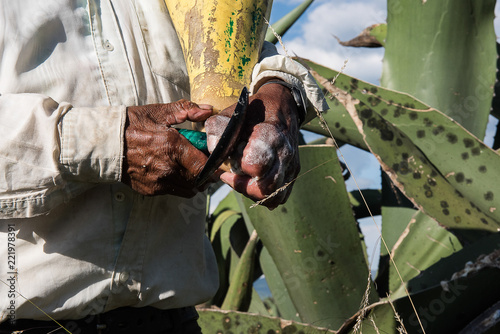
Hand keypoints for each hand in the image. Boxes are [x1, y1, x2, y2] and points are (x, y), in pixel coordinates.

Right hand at [122, 100, 212, 196]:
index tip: (215, 157)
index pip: (205, 165)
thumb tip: (208, 111)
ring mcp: (159, 182)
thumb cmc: (131, 125)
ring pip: (190, 188)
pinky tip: (174, 171)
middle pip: (201, 179)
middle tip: (204, 161)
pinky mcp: (152, 190)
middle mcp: (168, 168)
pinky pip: (175, 191)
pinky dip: (180, 184)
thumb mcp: (158, 112)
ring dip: (195, 180)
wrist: (103, 144)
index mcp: (173, 146)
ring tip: (190, 167)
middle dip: (207, 172)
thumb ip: (186, 110)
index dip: (214, 164)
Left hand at [205, 81, 300, 208]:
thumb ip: (219, 128)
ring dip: (253, 194)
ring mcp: (291, 165)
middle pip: (265, 187)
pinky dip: (264, 196)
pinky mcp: (292, 174)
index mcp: (271, 135)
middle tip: (231, 177)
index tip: (227, 168)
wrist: (283, 106)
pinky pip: (280, 196)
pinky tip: (252, 184)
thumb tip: (213, 150)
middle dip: (243, 186)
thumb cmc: (255, 110)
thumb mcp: (234, 112)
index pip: (256, 165)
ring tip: (241, 182)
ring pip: (273, 196)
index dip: (239, 170)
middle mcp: (284, 153)